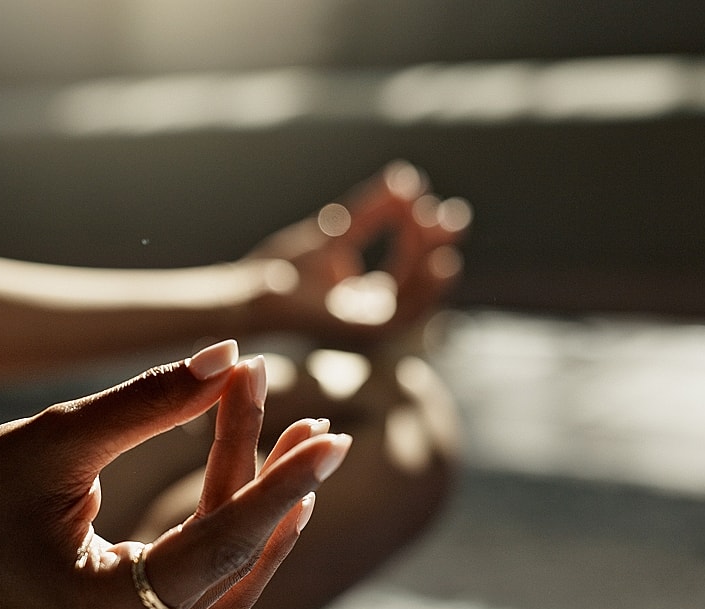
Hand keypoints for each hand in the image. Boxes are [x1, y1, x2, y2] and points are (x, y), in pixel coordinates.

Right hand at [0, 340, 350, 608]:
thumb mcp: (60, 436)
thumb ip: (150, 401)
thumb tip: (230, 355)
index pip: (219, 546)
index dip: (279, 487)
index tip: (331, 442)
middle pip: (230, 555)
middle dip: (268, 478)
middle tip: (309, 414)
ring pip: (225, 567)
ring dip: (257, 498)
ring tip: (293, 428)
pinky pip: (204, 573)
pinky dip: (231, 521)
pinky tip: (261, 471)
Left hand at [245, 161, 470, 349]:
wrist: (253, 290)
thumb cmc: (285, 267)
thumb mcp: (338, 231)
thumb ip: (372, 210)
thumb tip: (407, 179)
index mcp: (367, 296)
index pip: (406, 266)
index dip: (421, 236)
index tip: (427, 203)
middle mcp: (371, 313)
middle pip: (416, 281)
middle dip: (435, 248)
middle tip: (452, 215)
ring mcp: (368, 326)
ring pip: (416, 296)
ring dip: (433, 262)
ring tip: (443, 228)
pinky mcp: (362, 333)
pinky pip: (405, 313)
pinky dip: (425, 289)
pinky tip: (438, 261)